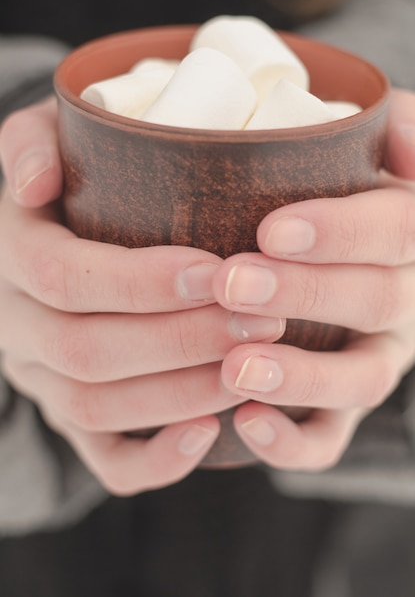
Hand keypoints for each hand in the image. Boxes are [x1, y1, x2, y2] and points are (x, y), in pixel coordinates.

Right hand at [0, 98, 284, 493]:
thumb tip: (33, 184)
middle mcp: (18, 327)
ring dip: (180, 393)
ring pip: (96, 408)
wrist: (60, 244)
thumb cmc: (73, 183)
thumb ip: (34, 144)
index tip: (214, 271)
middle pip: (86, 351)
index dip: (138, 281)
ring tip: (252, 366)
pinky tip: (208, 433)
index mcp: (11, 257)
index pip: (62, 278)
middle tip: (260, 320)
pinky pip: (104, 460)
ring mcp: (44, 381)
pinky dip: (156, 459)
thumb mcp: (47, 141)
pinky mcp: (74, 419)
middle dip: (178, 340)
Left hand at [212, 89, 414, 470]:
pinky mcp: (340, 407)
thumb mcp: (373, 145)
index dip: (343, 232)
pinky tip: (246, 423)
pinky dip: (294, 441)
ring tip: (237, 368)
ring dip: (302, 376)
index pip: (398, 231)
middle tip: (233, 284)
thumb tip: (406, 143)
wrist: (320, 250)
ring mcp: (375, 359)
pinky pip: (331, 438)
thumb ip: (397, 128)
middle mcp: (403, 302)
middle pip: (378, 301)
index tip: (272, 230)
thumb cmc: (337, 189)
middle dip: (307, 294)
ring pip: (362, 380)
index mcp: (408, 239)